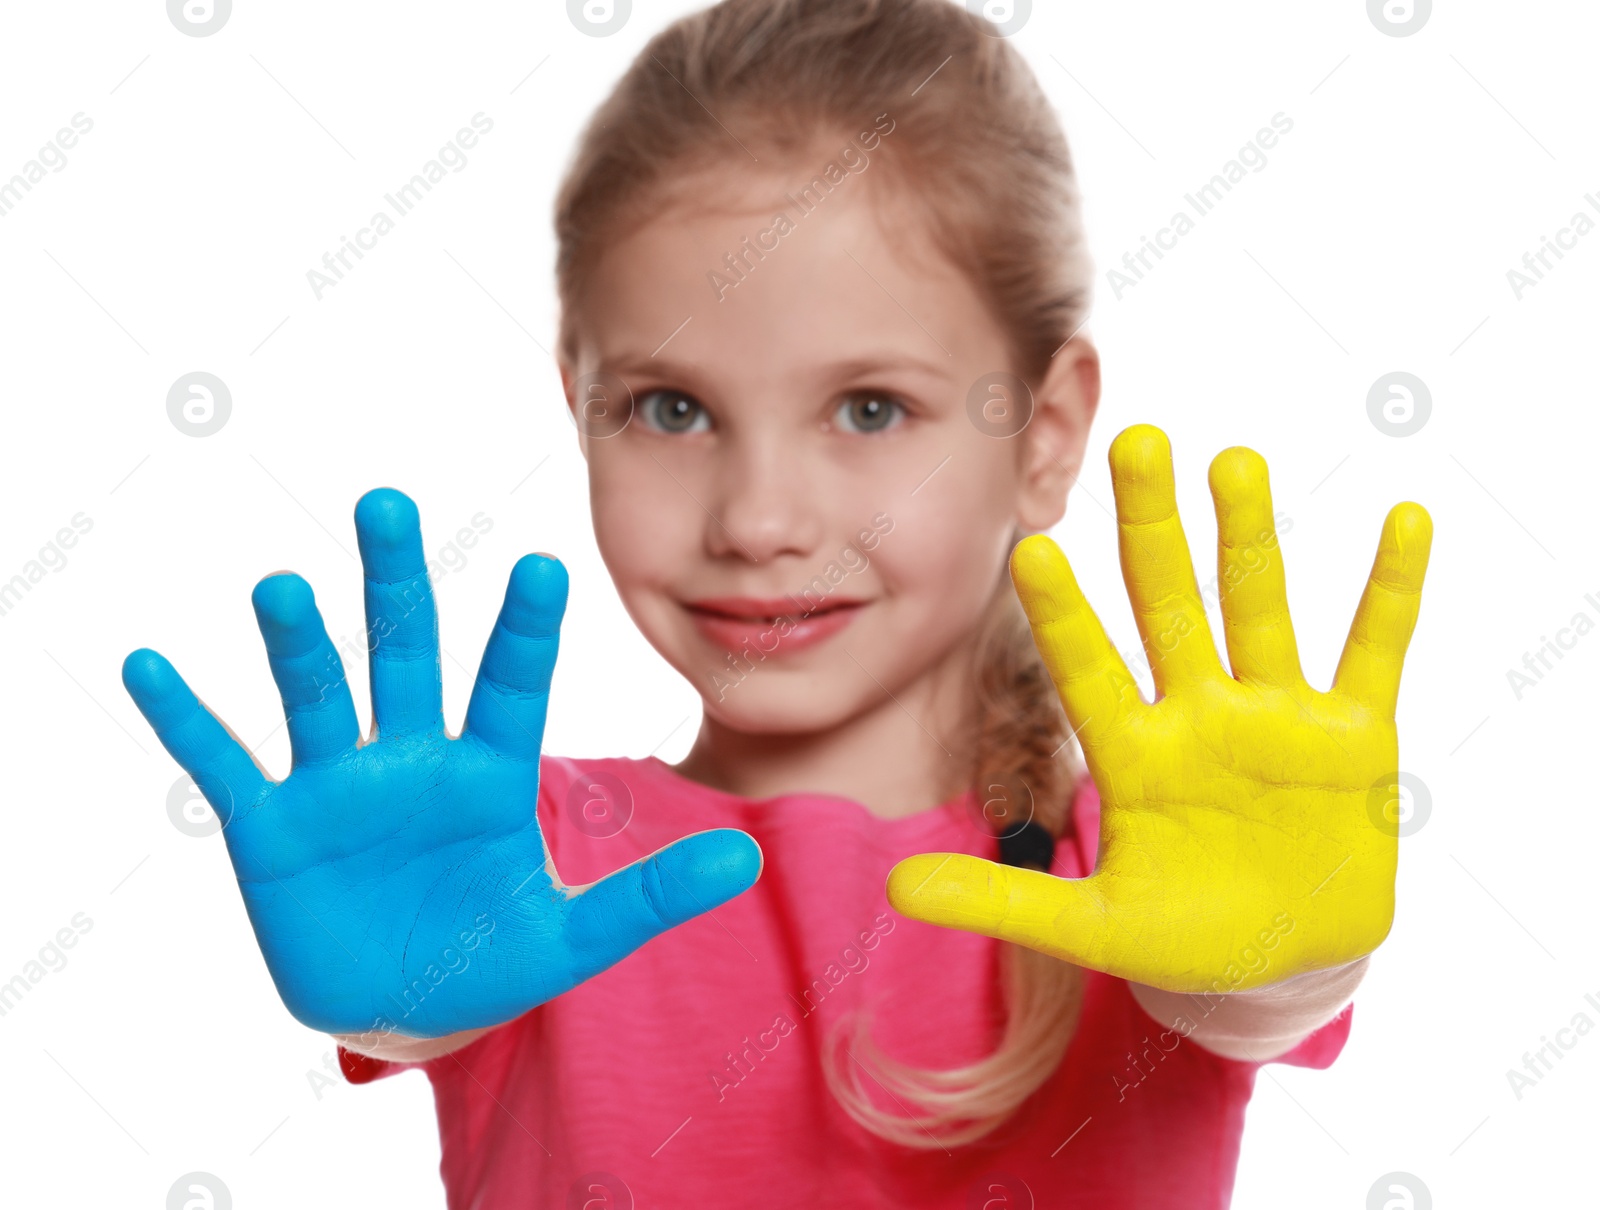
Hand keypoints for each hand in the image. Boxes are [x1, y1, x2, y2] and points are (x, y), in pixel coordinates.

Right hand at [123, 488, 759, 1036]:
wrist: (408, 1011)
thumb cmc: (492, 958)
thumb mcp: (573, 937)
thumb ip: (650, 897)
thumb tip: (751, 857)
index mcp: (489, 772)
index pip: (510, 685)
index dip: (525, 630)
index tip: (546, 565)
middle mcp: (411, 759)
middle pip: (406, 654)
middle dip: (397, 583)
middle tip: (388, 501)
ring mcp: (338, 788)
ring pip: (318, 695)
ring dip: (298, 644)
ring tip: (283, 587)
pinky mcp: (270, 829)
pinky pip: (224, 763)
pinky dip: (187, 721)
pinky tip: (149, 668)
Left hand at [887, 425, 1431, 993]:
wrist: (1277, 966)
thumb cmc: (1181, 938)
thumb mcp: (1091, 927)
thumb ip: (1001, 900)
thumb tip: (894, 892)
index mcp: (1132, 753)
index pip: (1088, 669)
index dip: (1063, 616)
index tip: (1032, 549)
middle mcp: (1198, 716)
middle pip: (1169, 606)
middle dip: (1152, 529)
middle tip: (1136, 440)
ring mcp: (1275, 719)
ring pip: (1259, 610)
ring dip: (1250, 540)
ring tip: (1234, 462)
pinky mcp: (1354, 738)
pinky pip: (1376, 651)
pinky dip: (1391, 591)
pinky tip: (1402, 521)